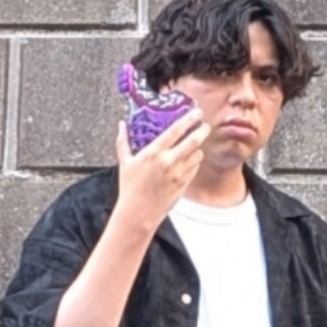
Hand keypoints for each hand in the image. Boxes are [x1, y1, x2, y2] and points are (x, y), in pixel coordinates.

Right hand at [114, 109, 210, 230]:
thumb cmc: (130, 188)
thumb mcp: (125, 162)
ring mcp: (178, 175)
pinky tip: (190, 161)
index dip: (189, 118)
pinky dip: (194, 163)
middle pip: (193, 141)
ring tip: (195, 146)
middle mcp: (169, 162)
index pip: (176, 130)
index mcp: (154, 153)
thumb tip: (121, 125)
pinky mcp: (183, 186)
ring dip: (198, 149)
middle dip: (202, 131)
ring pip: (197, 155)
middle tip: (205, 125)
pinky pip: (194, 169)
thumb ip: (124, 141)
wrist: (138, 214)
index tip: (196, 112)